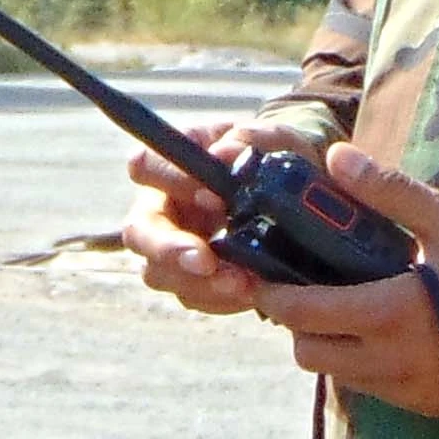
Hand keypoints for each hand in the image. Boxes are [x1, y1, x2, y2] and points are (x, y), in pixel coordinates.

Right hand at [123, 112, 337, 316]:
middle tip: (206, 263)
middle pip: (138, 232)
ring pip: (159, 273)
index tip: (213, 197)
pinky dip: (220, 299)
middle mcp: (162, 208)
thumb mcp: (275, 141)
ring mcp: (172, 248)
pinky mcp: (192, 280)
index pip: (145, 166)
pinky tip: (251, 291)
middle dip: (168, 251)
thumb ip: (253, 139)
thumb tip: (225, 155)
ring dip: (200, 284)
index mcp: (174, 164)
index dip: (171, 182)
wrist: (300, 199)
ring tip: (244, 284)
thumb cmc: (274, 160)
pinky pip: (192, 297)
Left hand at [240, 144, 438, 419]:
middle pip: (310, 355)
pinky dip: (364, 368)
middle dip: (298, 326)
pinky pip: (376, 392)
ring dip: (331, 348)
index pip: (303, 314)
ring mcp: (410, 390)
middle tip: (307, 294)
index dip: (274, 296)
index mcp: (387, 314)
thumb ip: (386, 191)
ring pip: (340, 377)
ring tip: (344, 312)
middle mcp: (391, 362)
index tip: (265, 278)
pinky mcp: (430, 405)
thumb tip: (336, 157)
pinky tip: (382, 336)